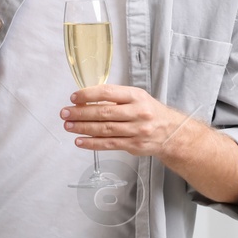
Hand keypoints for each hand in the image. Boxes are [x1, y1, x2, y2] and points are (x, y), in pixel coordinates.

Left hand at [63, 85, 190, 157]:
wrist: (173, 133)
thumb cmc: (149, 112)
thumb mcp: (136, 98)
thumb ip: (114, 98)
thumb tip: (84, 100)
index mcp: (136, 96)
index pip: (108, 92)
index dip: (88, 94)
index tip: (73, 97)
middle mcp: (138, 113)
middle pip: (104, 113)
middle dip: (80, 113)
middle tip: (65, 113)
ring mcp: (137, 130)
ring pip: (105, 129)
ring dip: (82, 128)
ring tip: (68, 126)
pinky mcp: (134, 145)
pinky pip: (109, 144)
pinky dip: (92, 143)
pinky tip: (79, 141)